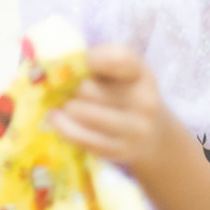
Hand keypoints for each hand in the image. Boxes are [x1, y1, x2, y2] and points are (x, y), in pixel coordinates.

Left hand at [47, 45, 171, 169]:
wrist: (150, 132)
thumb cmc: (124, 91)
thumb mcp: (120, 69)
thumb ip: (98, 59)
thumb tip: (61, 66)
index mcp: (140, 73)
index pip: (118, 59)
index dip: (94, 58)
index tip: (85, 62)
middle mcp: (144, 101)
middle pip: (88, 89)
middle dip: (72, 88)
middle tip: (66, 88)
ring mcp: (135, 129)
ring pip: (82, 113)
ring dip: (67, 107)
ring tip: (64, 103)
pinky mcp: (121, 151)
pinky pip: (81, 137)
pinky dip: (64, 127)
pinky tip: (59, 119)